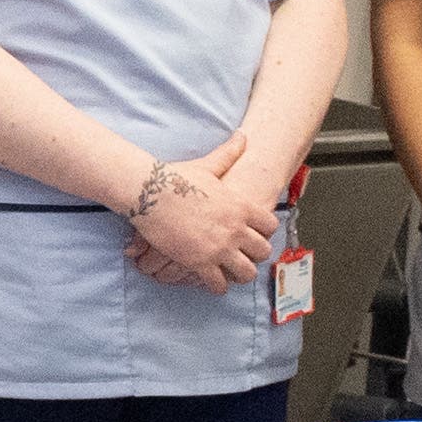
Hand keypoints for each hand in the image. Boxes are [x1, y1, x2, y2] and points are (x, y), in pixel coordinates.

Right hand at [125, 156, 280, 290]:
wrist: (150, 193)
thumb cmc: (176, 178)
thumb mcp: (209, 165)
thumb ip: (229, 153)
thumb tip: (242, 135)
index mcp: (240, 207)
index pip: (270, 225)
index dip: (265, 232)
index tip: (256, 234)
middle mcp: (235, 229)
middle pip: (263, 252)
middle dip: (255, 255)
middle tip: (245, 257)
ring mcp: (219, 248)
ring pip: (246, 273)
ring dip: (240, 274)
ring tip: (232, 274)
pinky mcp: (200, 262)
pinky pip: (218, 284)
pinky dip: (217, 286)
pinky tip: (212, 282)